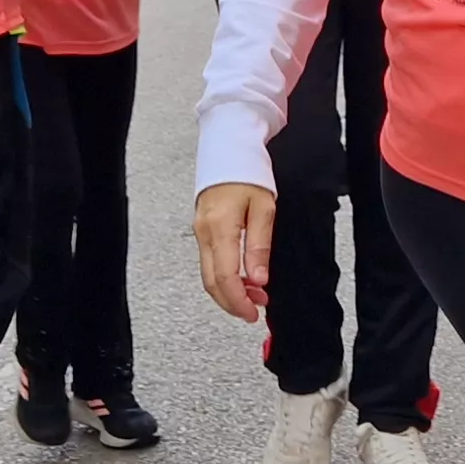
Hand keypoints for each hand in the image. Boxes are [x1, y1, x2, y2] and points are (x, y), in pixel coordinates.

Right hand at [193, 182, 275, 318]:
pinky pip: (209, 262)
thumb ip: (259, 245)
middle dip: (232, 302)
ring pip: (208, 274)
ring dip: (229, 291)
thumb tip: (258, 279)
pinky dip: (224, 276)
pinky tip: (242, 277)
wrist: (229, 150)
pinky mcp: (202, 230)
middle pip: (211, 282)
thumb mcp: (264, 208)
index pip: (225, 277)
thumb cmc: (249, 173)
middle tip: (255, 311)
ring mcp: (200, 232)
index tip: (253, 313)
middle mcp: (204, 233)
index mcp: (220, 228)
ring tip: (255, 295)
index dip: (238, 301)